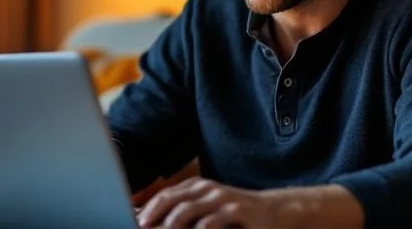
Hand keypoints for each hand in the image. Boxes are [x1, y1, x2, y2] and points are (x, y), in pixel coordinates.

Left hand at [137, 176, 293, 228]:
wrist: (276, 212)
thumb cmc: (236, 215)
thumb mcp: (210, 210)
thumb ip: (186, 213)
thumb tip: (153, 221)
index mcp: (198, 188)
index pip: (166, 196)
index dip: (148, 210)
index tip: (135, 223)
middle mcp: (208, 190)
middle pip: (172, 200)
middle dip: (154, 217)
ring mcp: (222, 199)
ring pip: (187, 211)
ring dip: (170, 226)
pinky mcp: (237, 211)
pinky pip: (210, 223)